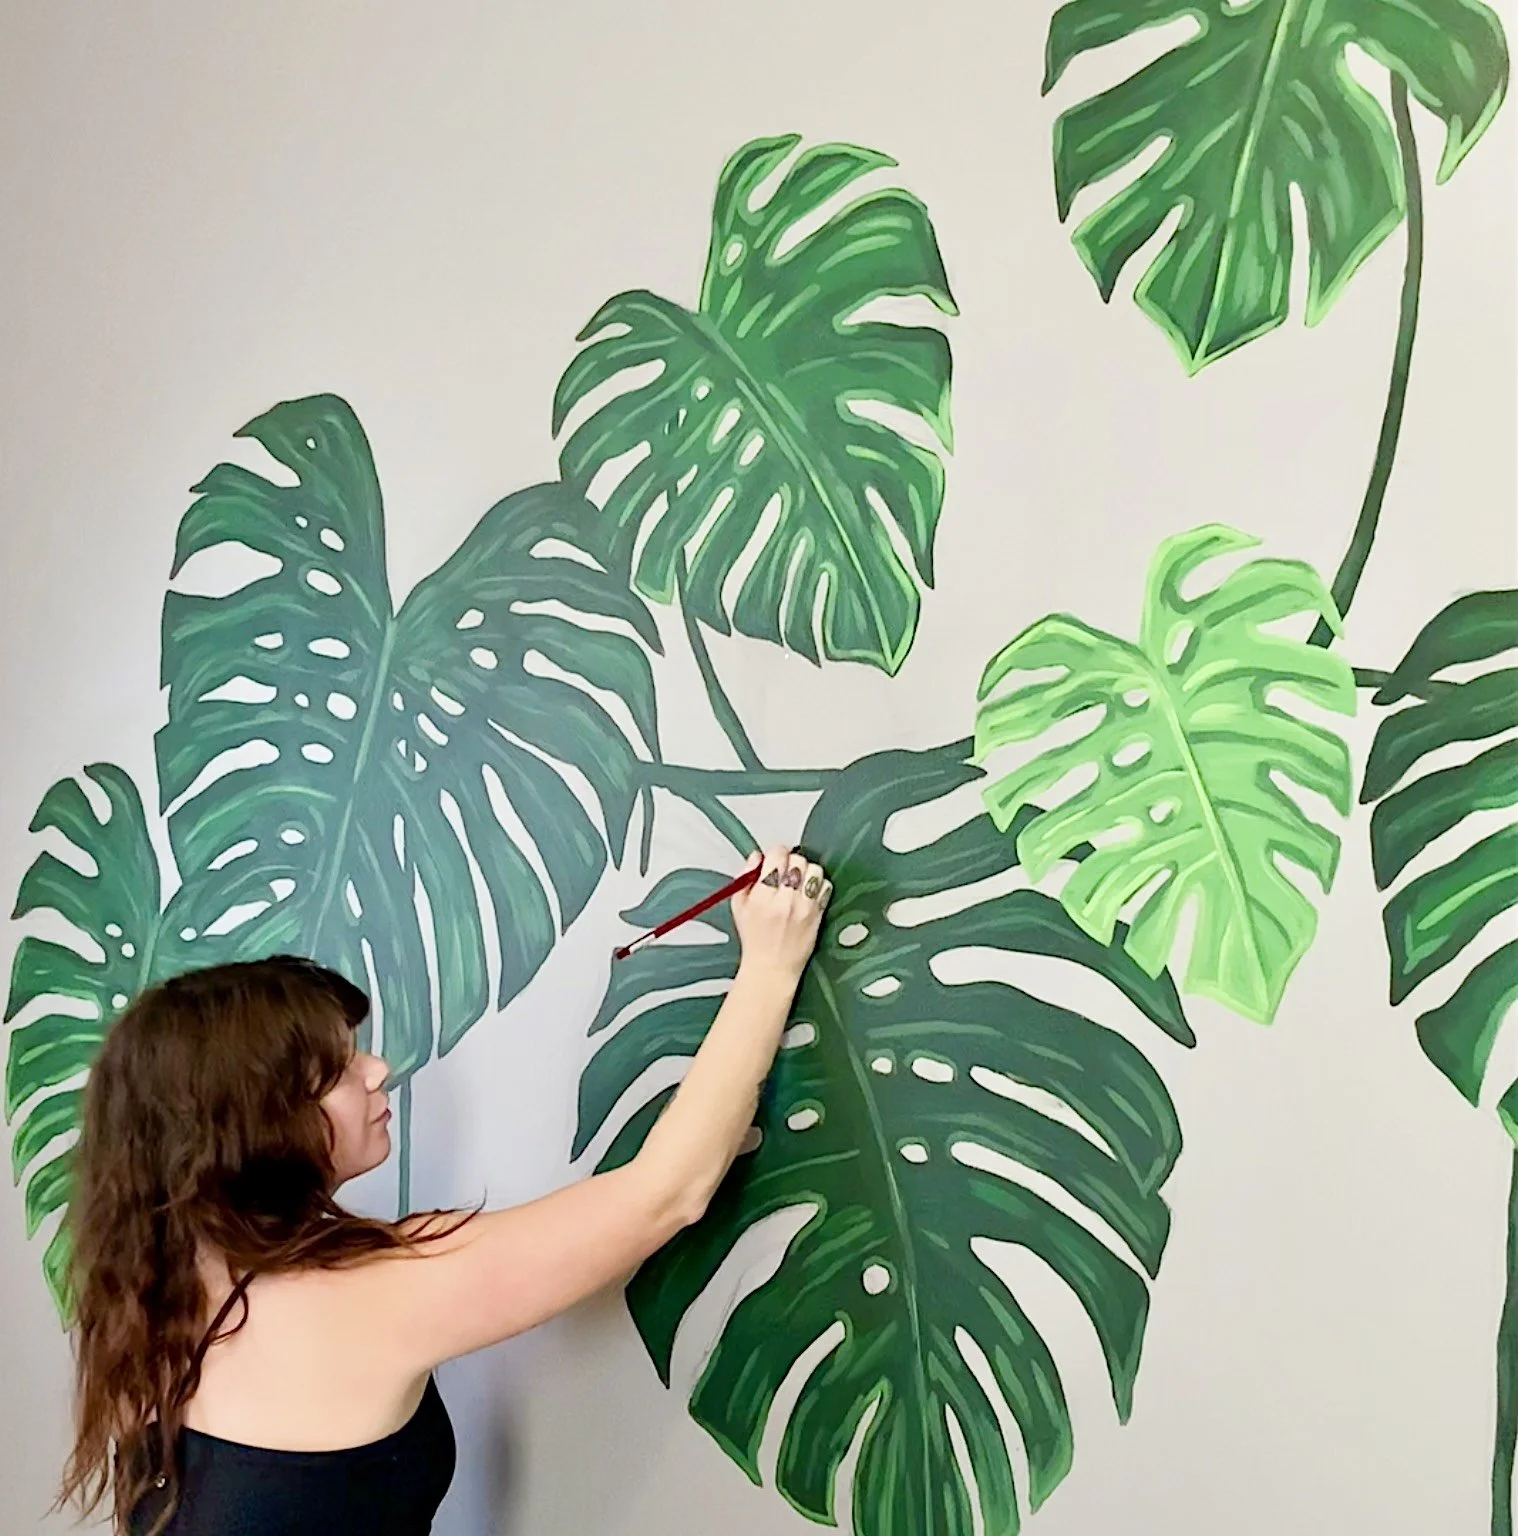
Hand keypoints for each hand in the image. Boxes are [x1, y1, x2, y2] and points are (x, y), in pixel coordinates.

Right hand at [730, 846, 830, 985]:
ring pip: (815, 870)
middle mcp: (786, 900)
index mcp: (763, 896)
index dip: (776, 853)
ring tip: (799, 880)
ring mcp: (805, 907)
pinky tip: (809, 892)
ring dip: (807, 871)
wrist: (772, 967)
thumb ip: (745, 878)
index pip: (776, 856)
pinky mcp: (819, 915)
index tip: (775, 858)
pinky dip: (819, 885)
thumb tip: (756, 857)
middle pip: (797, 860)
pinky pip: (826, 887)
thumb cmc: (755, 939)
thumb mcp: (739, 907)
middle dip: (791, 861)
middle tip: (786, 871)